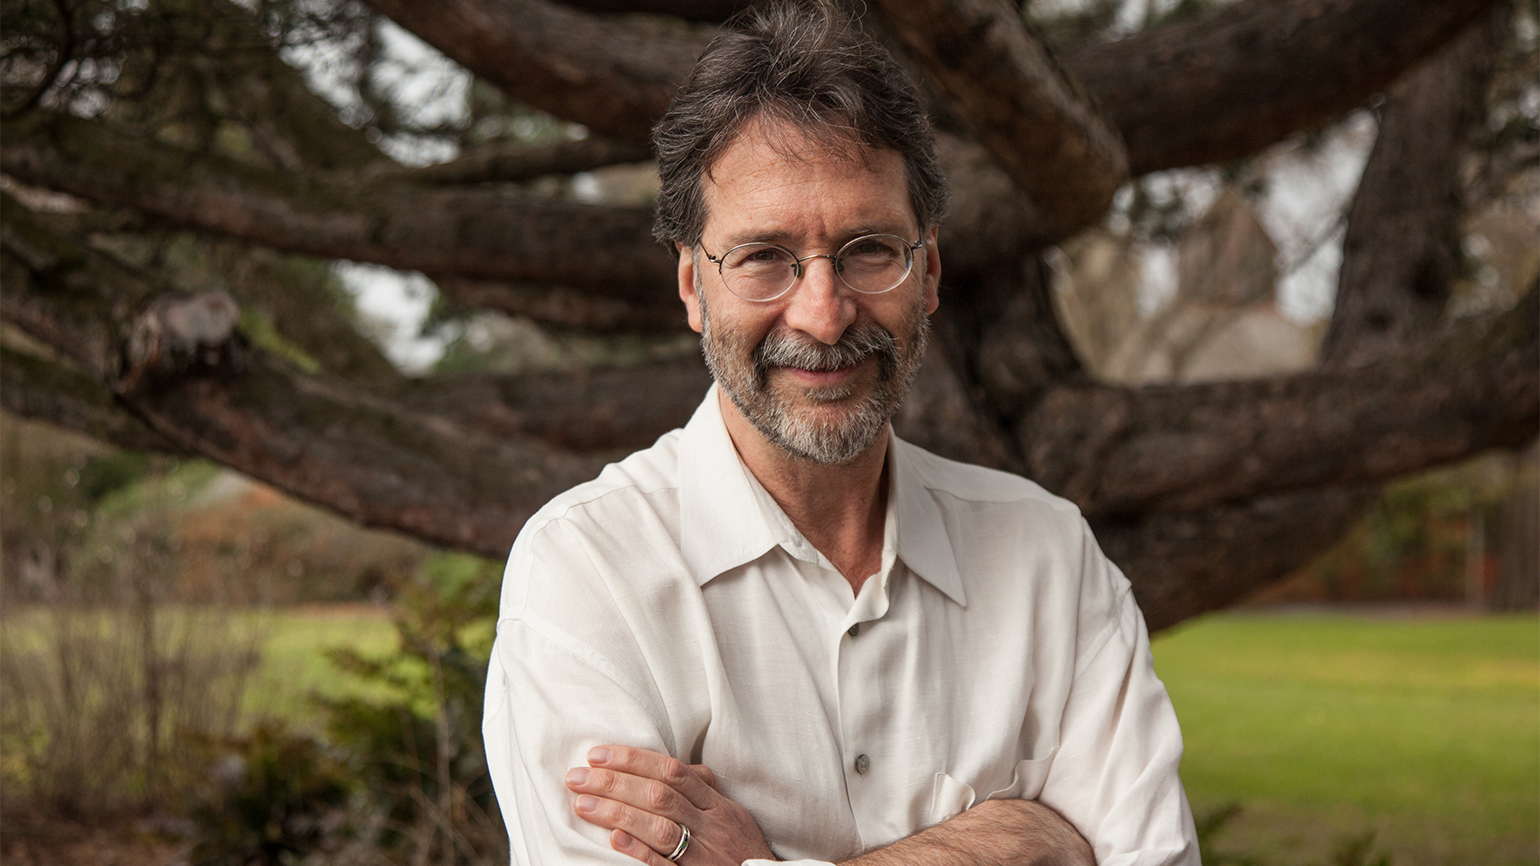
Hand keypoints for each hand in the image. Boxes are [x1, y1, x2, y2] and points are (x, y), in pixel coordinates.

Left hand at [566, 745, 776, 864]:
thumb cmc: (744, 851)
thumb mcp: (733, 815)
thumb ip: (706, 791)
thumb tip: (680, 765)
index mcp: (717, 806)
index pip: (672, 772)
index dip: (633, 759)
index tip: (598, 754)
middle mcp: (710, 826)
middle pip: (660, 796)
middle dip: (615, 782)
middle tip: (577, 777)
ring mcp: (702, 855)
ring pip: (660, 827)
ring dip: (618, 812)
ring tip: (582, 804)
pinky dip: (639, 851)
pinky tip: (613, 839)